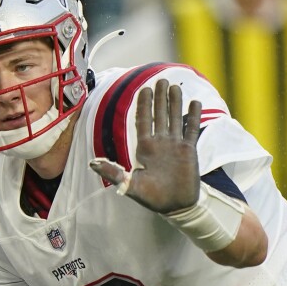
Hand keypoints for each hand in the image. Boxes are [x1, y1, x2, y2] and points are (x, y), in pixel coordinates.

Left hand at [90, 79, 201, 213]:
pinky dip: (192, 116)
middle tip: (160, 79)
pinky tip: (194, 103)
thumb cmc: (152, 197)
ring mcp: (175, 145)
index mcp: (144, 148)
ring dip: (174, 103)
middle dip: (159, 98)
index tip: (144, 88)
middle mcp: (159, 143)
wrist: (176, 206)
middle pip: (159, 115)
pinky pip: (191, 129)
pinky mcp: (189, 150)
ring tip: (175, 86)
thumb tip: (92, 163)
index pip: (142, 121)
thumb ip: (113, 173)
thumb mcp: (129, 185)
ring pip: (174, 118)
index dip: (143, 105)